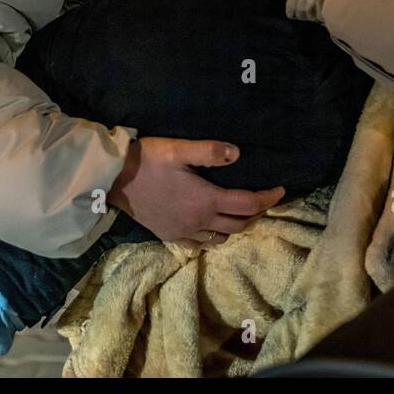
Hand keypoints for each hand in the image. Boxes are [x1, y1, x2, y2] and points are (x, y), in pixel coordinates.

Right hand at [108, 136, 284, 247]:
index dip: (268, 198)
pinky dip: (214, 237)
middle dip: (257, 213)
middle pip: (239, 225)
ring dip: (237, 227)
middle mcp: (198, 222)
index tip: (281, 190)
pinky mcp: (170, 236)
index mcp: (206, 200)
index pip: (248, 204)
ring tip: (242, 212)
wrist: (112, 180)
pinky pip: (201, 244)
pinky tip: (213, 226)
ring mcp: (184, 232)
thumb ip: (210, 151)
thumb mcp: (179, 149)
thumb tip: (238, 153)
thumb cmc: (147, 161)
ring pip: (221, 238)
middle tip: (264, 200)